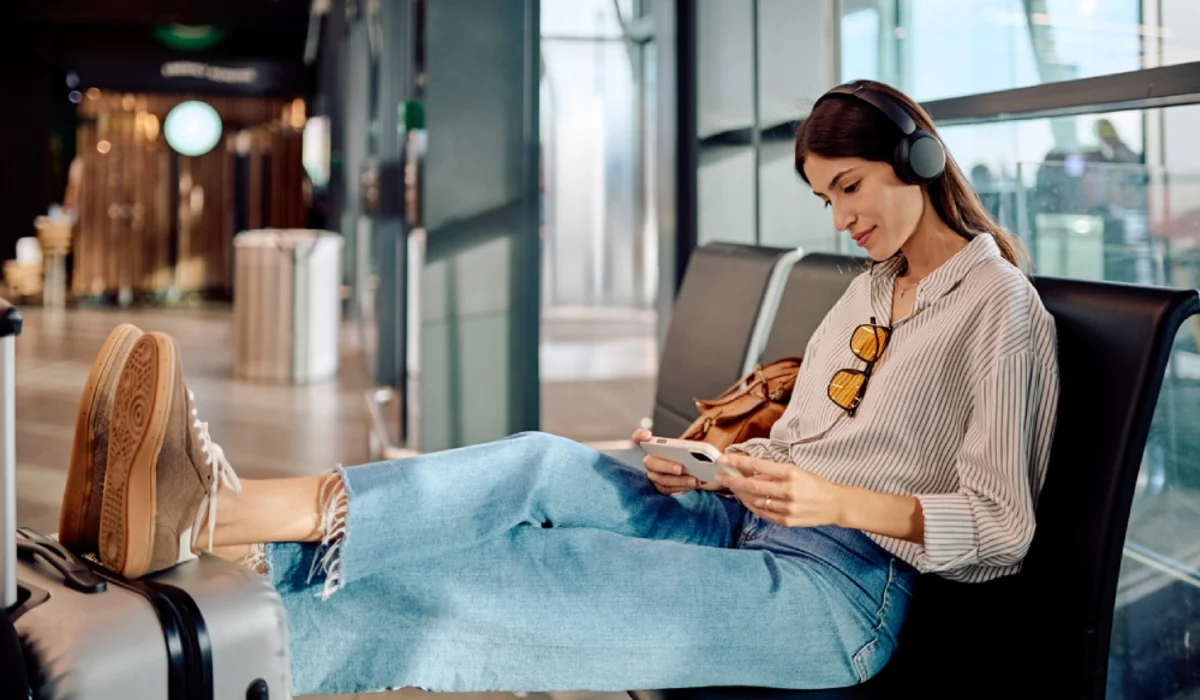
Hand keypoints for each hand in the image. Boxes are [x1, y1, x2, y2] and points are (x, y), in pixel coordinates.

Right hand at [632, 429, 725, 495]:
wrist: (693, 470)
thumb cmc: (689, 456)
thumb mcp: (688, 449)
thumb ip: (687, 447)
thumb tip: (700, 451)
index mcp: (653, 447)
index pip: (638, 438)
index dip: (640, 436)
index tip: (648, 435)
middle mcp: (650, 461)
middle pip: (651, 463)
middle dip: (666, 466)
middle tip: (681, 468)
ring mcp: (654, 476)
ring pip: (662, 479)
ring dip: (679, 480)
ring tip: (695, 480)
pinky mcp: (661, 488)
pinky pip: (670, 489)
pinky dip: (684, 487)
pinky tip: (696, 484)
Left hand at [714, 453, 841, 526]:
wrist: (834, 504)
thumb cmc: (813, 484)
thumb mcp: (795, 470)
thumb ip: (772, 472)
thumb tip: (747, 470)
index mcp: (790, 473)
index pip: (757, 465)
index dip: (737, 462)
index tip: (722, 459)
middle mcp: (787, 490)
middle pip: (751, 485)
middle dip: (732, 480)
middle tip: (719, 476)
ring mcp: (786, 507)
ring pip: (754, 500)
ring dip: (740, 493)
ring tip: (733, 487)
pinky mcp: (786, 520)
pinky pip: (761, 512)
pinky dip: (751, 505)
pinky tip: (745, 499)